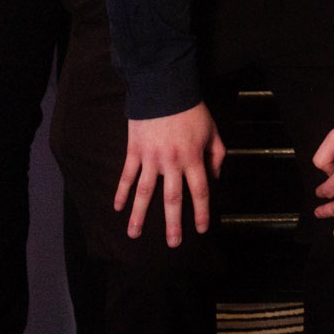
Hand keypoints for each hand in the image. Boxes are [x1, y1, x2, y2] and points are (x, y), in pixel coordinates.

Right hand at [117, 103, 224, 246]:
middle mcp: (172, 162)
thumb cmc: (191, 110)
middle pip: (173, 199)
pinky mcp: (134, 151)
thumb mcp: (212, 131)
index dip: (202, 211)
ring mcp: (151, 158)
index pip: (200, 191)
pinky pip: (127, 175)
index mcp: (193, 157)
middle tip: (172, 244)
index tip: (201, 229)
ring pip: (145, 192)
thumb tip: (215, 178)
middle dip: (173, 223)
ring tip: (134, 234)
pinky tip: (117, 207)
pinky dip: (121, 192)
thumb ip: (217, 156)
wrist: (164, 89)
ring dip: (140, 215)